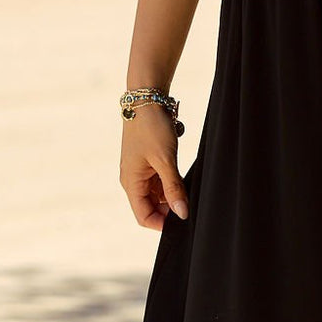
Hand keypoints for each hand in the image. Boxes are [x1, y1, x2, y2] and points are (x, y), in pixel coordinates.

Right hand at [120, 105, 188, 228]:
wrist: (147, 98)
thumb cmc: (151, 127)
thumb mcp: (165, 160)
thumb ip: (174, 188)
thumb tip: (182, 214)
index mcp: (130, 183)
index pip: (144, 217)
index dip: (163, 224)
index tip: (183, 219)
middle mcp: (133, 180)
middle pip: (152, 208)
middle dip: (170, 210)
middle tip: (190, 203)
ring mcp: (141, 172)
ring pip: (158, 196)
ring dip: (173, 196)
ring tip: (188, 189)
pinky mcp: (149, 163)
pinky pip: (161, 182)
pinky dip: (173, 184)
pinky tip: (185, 177)